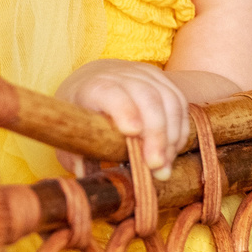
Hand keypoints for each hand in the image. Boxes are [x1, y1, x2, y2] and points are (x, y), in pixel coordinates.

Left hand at [57, 59, 193, 176]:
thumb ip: (76, 153)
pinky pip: (180, 104)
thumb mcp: (71, 131)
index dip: (124, 110)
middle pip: (147, 98)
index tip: (132, 132)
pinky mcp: (163, 80)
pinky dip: (179, 130)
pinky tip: (172, 151)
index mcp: (94, 87)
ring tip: (164, 165)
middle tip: (155, 164)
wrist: (94, 79)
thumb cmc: (81, 112)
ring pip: (168, 101)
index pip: (111, 92)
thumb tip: (84, 175)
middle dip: (155, 133)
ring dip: (171, 136)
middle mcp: (122, 76)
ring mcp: (146, 75)